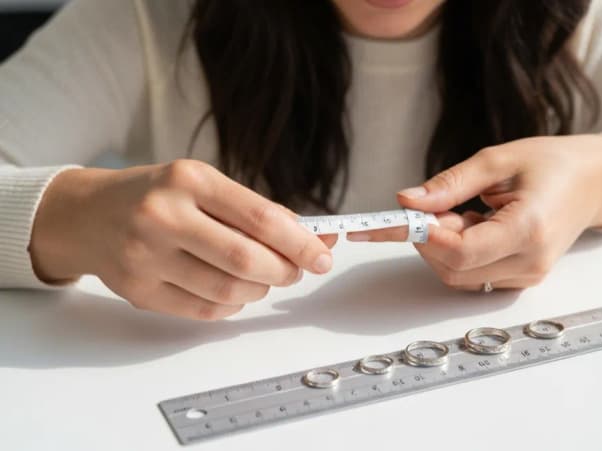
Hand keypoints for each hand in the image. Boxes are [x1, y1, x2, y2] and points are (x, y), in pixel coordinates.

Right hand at [30, 160, 336, 319]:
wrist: (88, 215)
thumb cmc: (158, 196)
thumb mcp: (203, 184)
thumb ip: (253, 210)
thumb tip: (311, 238)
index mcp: (190, 180)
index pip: (260, 218)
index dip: (300, 243)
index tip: (322, 256)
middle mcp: (164, 216)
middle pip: (246, 260)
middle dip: (283, 272)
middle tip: (294, 272)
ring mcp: (147, 256)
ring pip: (227, 291)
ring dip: (258, 291)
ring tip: (259, 279)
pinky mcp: (139, 290)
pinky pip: (204, 311)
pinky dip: (231, 307)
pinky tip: (232, 292)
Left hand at [347, 135, 601, 290]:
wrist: (594, 181)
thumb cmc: (553, 164)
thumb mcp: (498, 160)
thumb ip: (450, 183)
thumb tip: (407, 201)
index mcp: (529, 228)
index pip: (461, 252)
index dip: (423, 236)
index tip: (398, 216)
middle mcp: (530, 261)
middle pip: (455, 270)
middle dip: (429, 240)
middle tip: (430, 204)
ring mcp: (528, 274)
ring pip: (461, 276)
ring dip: (444, 246)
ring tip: (462, 208)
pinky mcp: (523, 278)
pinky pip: (475, 274)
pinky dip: (460, 252)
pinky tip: (475, 223)